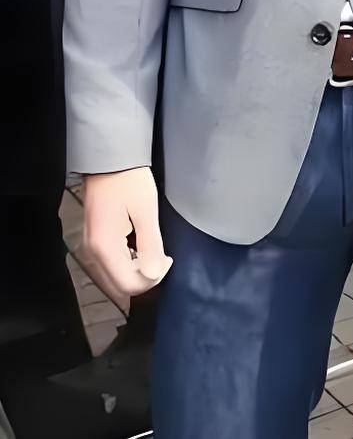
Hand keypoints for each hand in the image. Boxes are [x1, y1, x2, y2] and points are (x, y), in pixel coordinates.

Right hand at [82, 167, 172, 300]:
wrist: (109, 160)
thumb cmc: (129, 181)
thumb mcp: (146, 210)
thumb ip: (150, 245)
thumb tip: (154, 274)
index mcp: (105, 247)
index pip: (128, 285)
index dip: (152, 279)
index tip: (167, 260)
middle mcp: (93, 252)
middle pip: (119, 286)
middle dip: (144, 278)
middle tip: (162, 257)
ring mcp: (91, 247)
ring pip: (114, 278)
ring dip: (136, 272)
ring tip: (153, 249)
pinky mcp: (94, 240)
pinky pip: (111, 265)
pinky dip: (127, 262)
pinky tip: (139, 245)